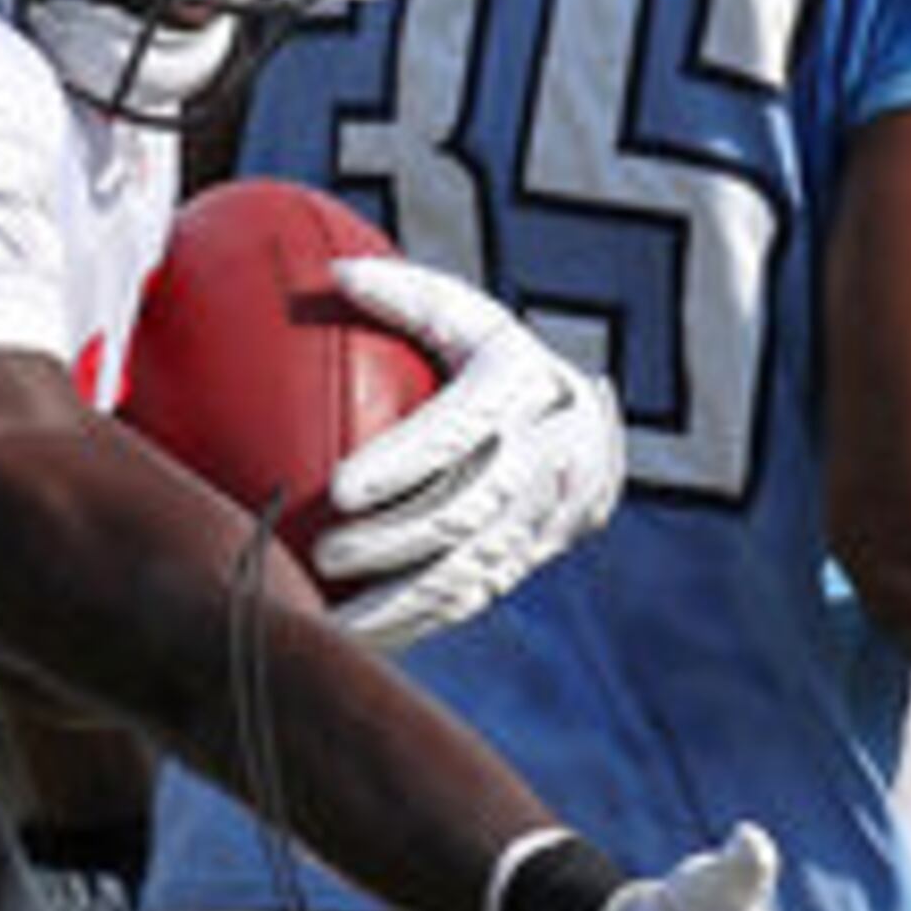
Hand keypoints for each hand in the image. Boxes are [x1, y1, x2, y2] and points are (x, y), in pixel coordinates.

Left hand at [317, 257, 627, 652]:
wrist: (584, 421)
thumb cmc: (494, 358)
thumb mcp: (464, 316)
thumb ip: (405, 296)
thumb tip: (332, 273)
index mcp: (525, 387)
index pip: (461, 429)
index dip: (405, 461)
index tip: (341, 488)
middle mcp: (549, 455)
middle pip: (469, 510)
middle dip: (396, 540)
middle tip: (326, 551)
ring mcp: (548, 516)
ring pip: (474, 569)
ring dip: (400, 600)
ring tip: (330, 619)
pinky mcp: (534, 560)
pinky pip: (474, 599)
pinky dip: (416, 622)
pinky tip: (357, 637)